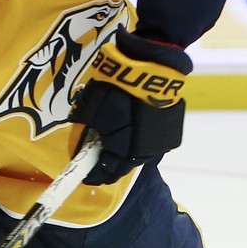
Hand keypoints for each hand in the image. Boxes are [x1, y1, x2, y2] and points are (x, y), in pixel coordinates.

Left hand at [69, 28, 190, 184]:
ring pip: (135, 157)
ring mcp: (156, 143)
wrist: (150, 72)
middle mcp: (140, 153)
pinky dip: (136, 143)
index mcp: (121, 151)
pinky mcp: (167, 132)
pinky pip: (147, 144)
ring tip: (112, 150)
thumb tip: (79, 134)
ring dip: (123, 156)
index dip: (93, 175)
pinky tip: (128, 137)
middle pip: (121, 167)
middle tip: (97, 163)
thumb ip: (85, 127)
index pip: (104, 172)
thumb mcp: (91, 109)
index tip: (85, 175)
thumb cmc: (116, 91)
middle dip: (108, 167)